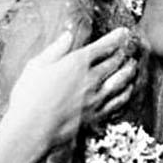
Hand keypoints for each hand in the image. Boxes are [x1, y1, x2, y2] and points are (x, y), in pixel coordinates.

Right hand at [6, 28, 137, 152]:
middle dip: (123, 53)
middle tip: (131, 48)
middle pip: (113, 63)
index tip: (125, 33)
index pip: (102, 47)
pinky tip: (127, 91)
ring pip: (119, 82)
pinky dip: (125, 94)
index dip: (116, 38)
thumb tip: (68, 35)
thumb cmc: (29, 96)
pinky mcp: (94, 116)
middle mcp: (90, 79)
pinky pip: (116, 103)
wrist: (31, 129)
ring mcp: (94, 99)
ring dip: (128, 72)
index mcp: (76, 63)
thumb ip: (56, 49)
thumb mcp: (37, 65)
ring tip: (134, 66)